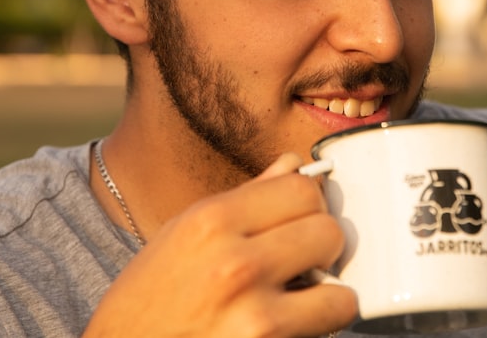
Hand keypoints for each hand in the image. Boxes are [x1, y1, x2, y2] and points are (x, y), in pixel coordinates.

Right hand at [83, 153, 357, 336]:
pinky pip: (325, 333)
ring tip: (299, 302)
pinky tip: (288, 328)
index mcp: (211, 221)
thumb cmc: (146, 302)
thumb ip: (244, 198)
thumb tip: (294, 164)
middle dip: (321, 248)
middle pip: (328, 231)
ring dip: (326, 299)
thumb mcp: (182, 235)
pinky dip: (316, 332)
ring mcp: (255, 316)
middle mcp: (236, 264)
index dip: (307, 203)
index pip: (301, 186)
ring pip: (340, 293)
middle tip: (301, 264)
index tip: (299, 219)